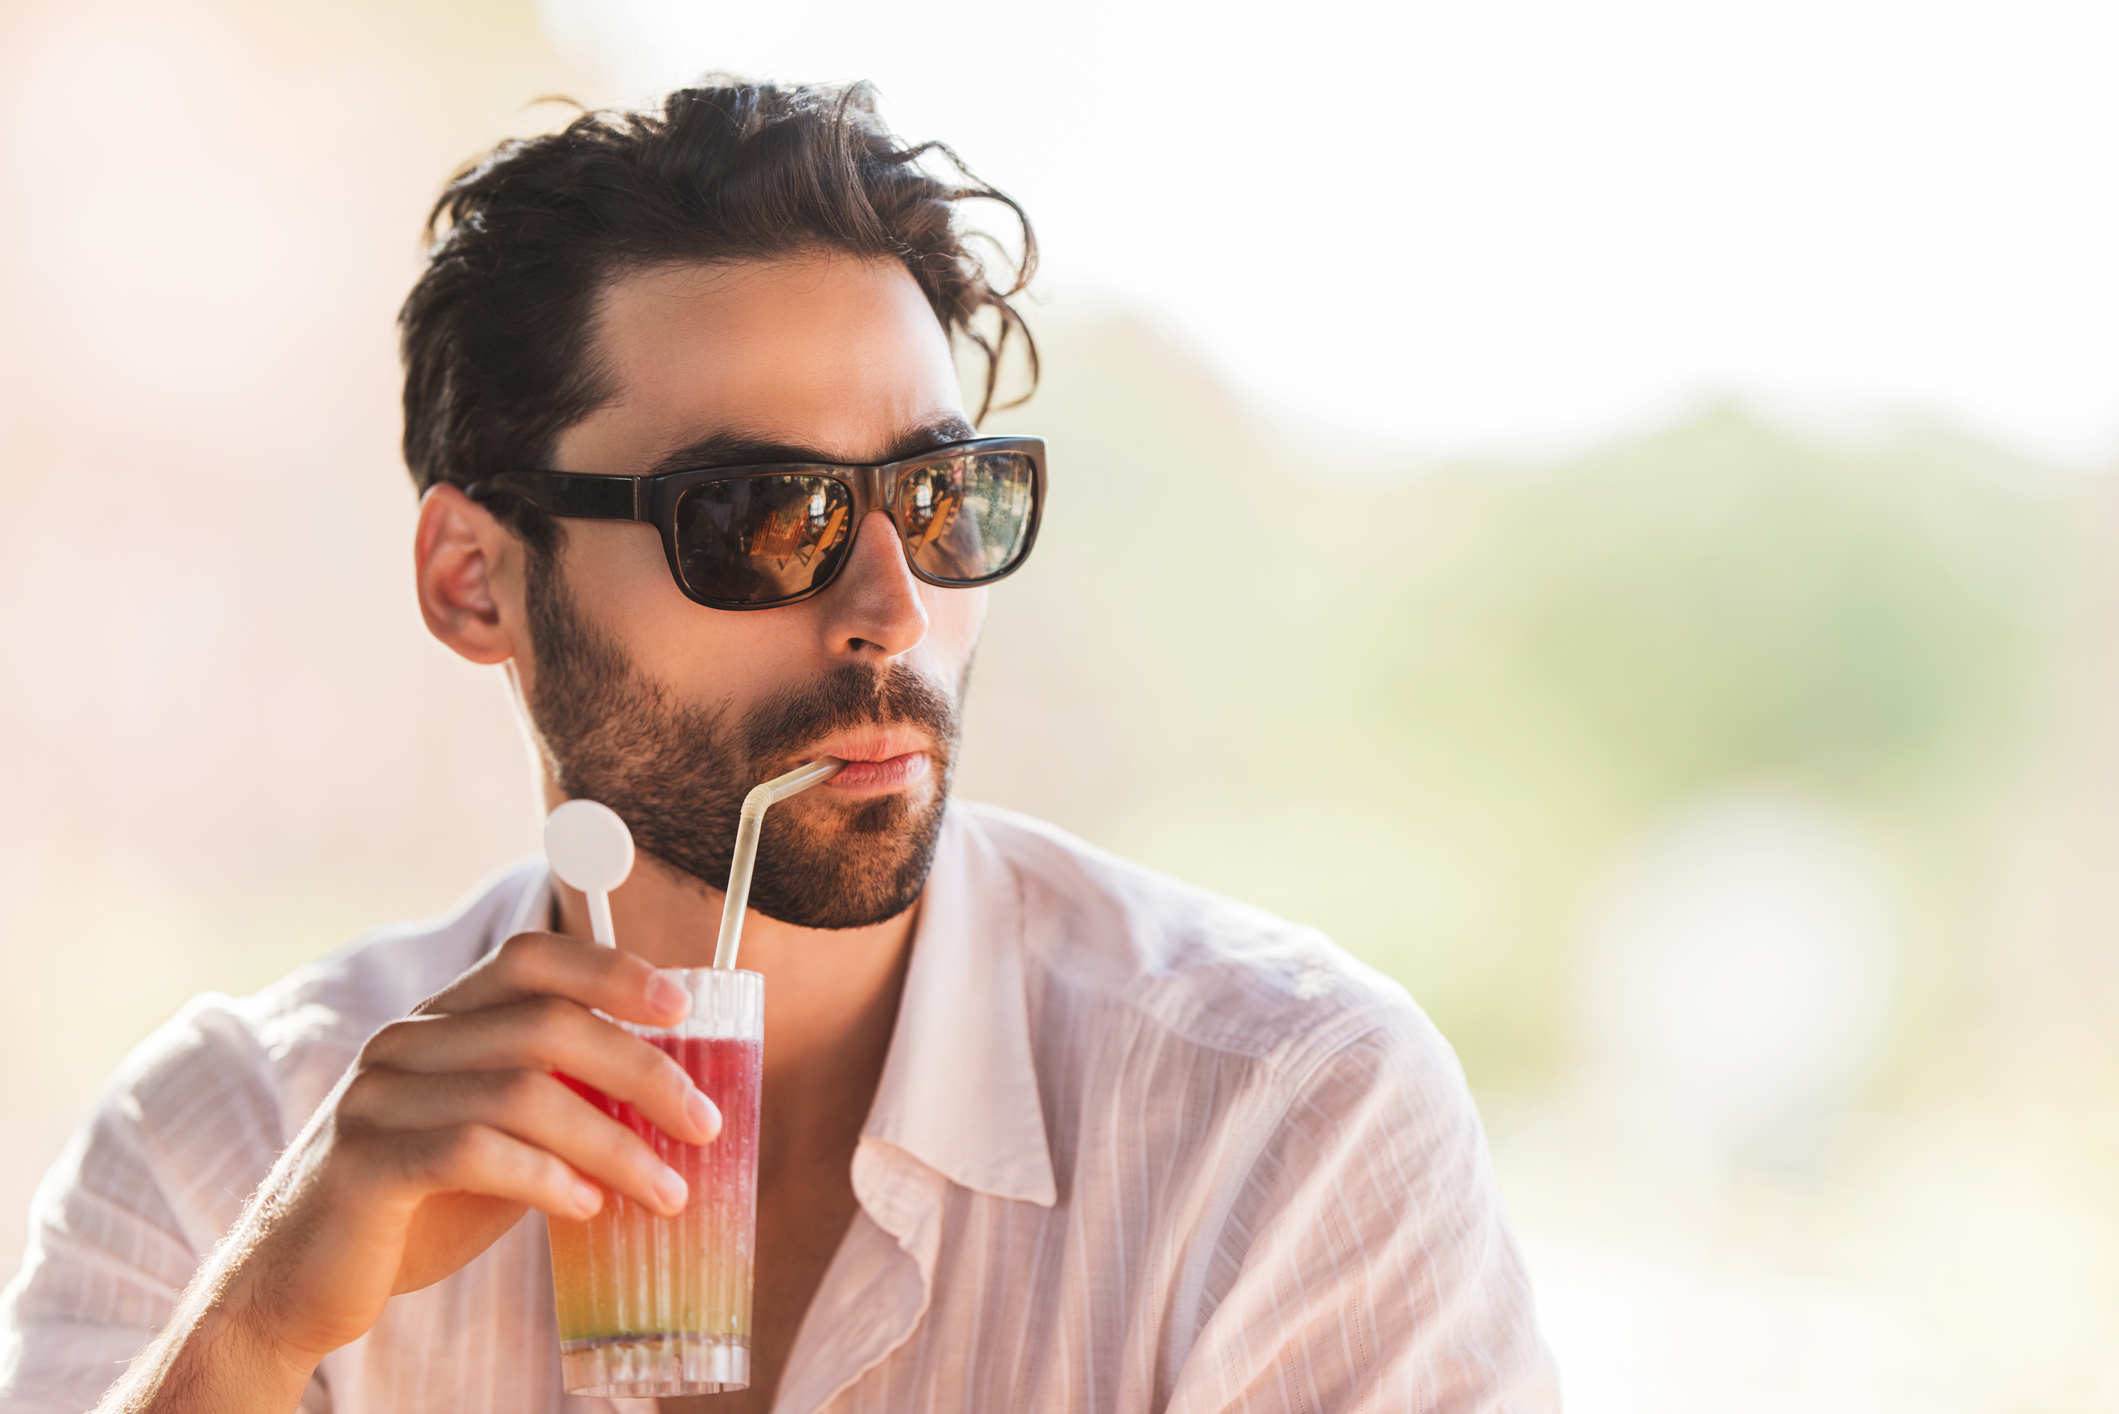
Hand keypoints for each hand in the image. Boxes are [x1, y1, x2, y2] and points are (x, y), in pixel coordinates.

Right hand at [100, 932, 720, 1411]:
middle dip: (642, 1072)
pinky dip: (546, 1177)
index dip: (611, 969)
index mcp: (440, 1022)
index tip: (682, 1007)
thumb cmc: (414, 1209)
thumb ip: (559, 1106)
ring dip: (613, 1144)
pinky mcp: (363, 1164)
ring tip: (665, 1190)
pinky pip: (473, 1150)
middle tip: (703, 1125)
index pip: (530, 956)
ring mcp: (377, 1098)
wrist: (295, 1286)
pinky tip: (585, 1206)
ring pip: (522, 1092)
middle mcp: (405, 1042)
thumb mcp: (499, 1144)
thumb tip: (668, 1101)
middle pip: (546, 1023)